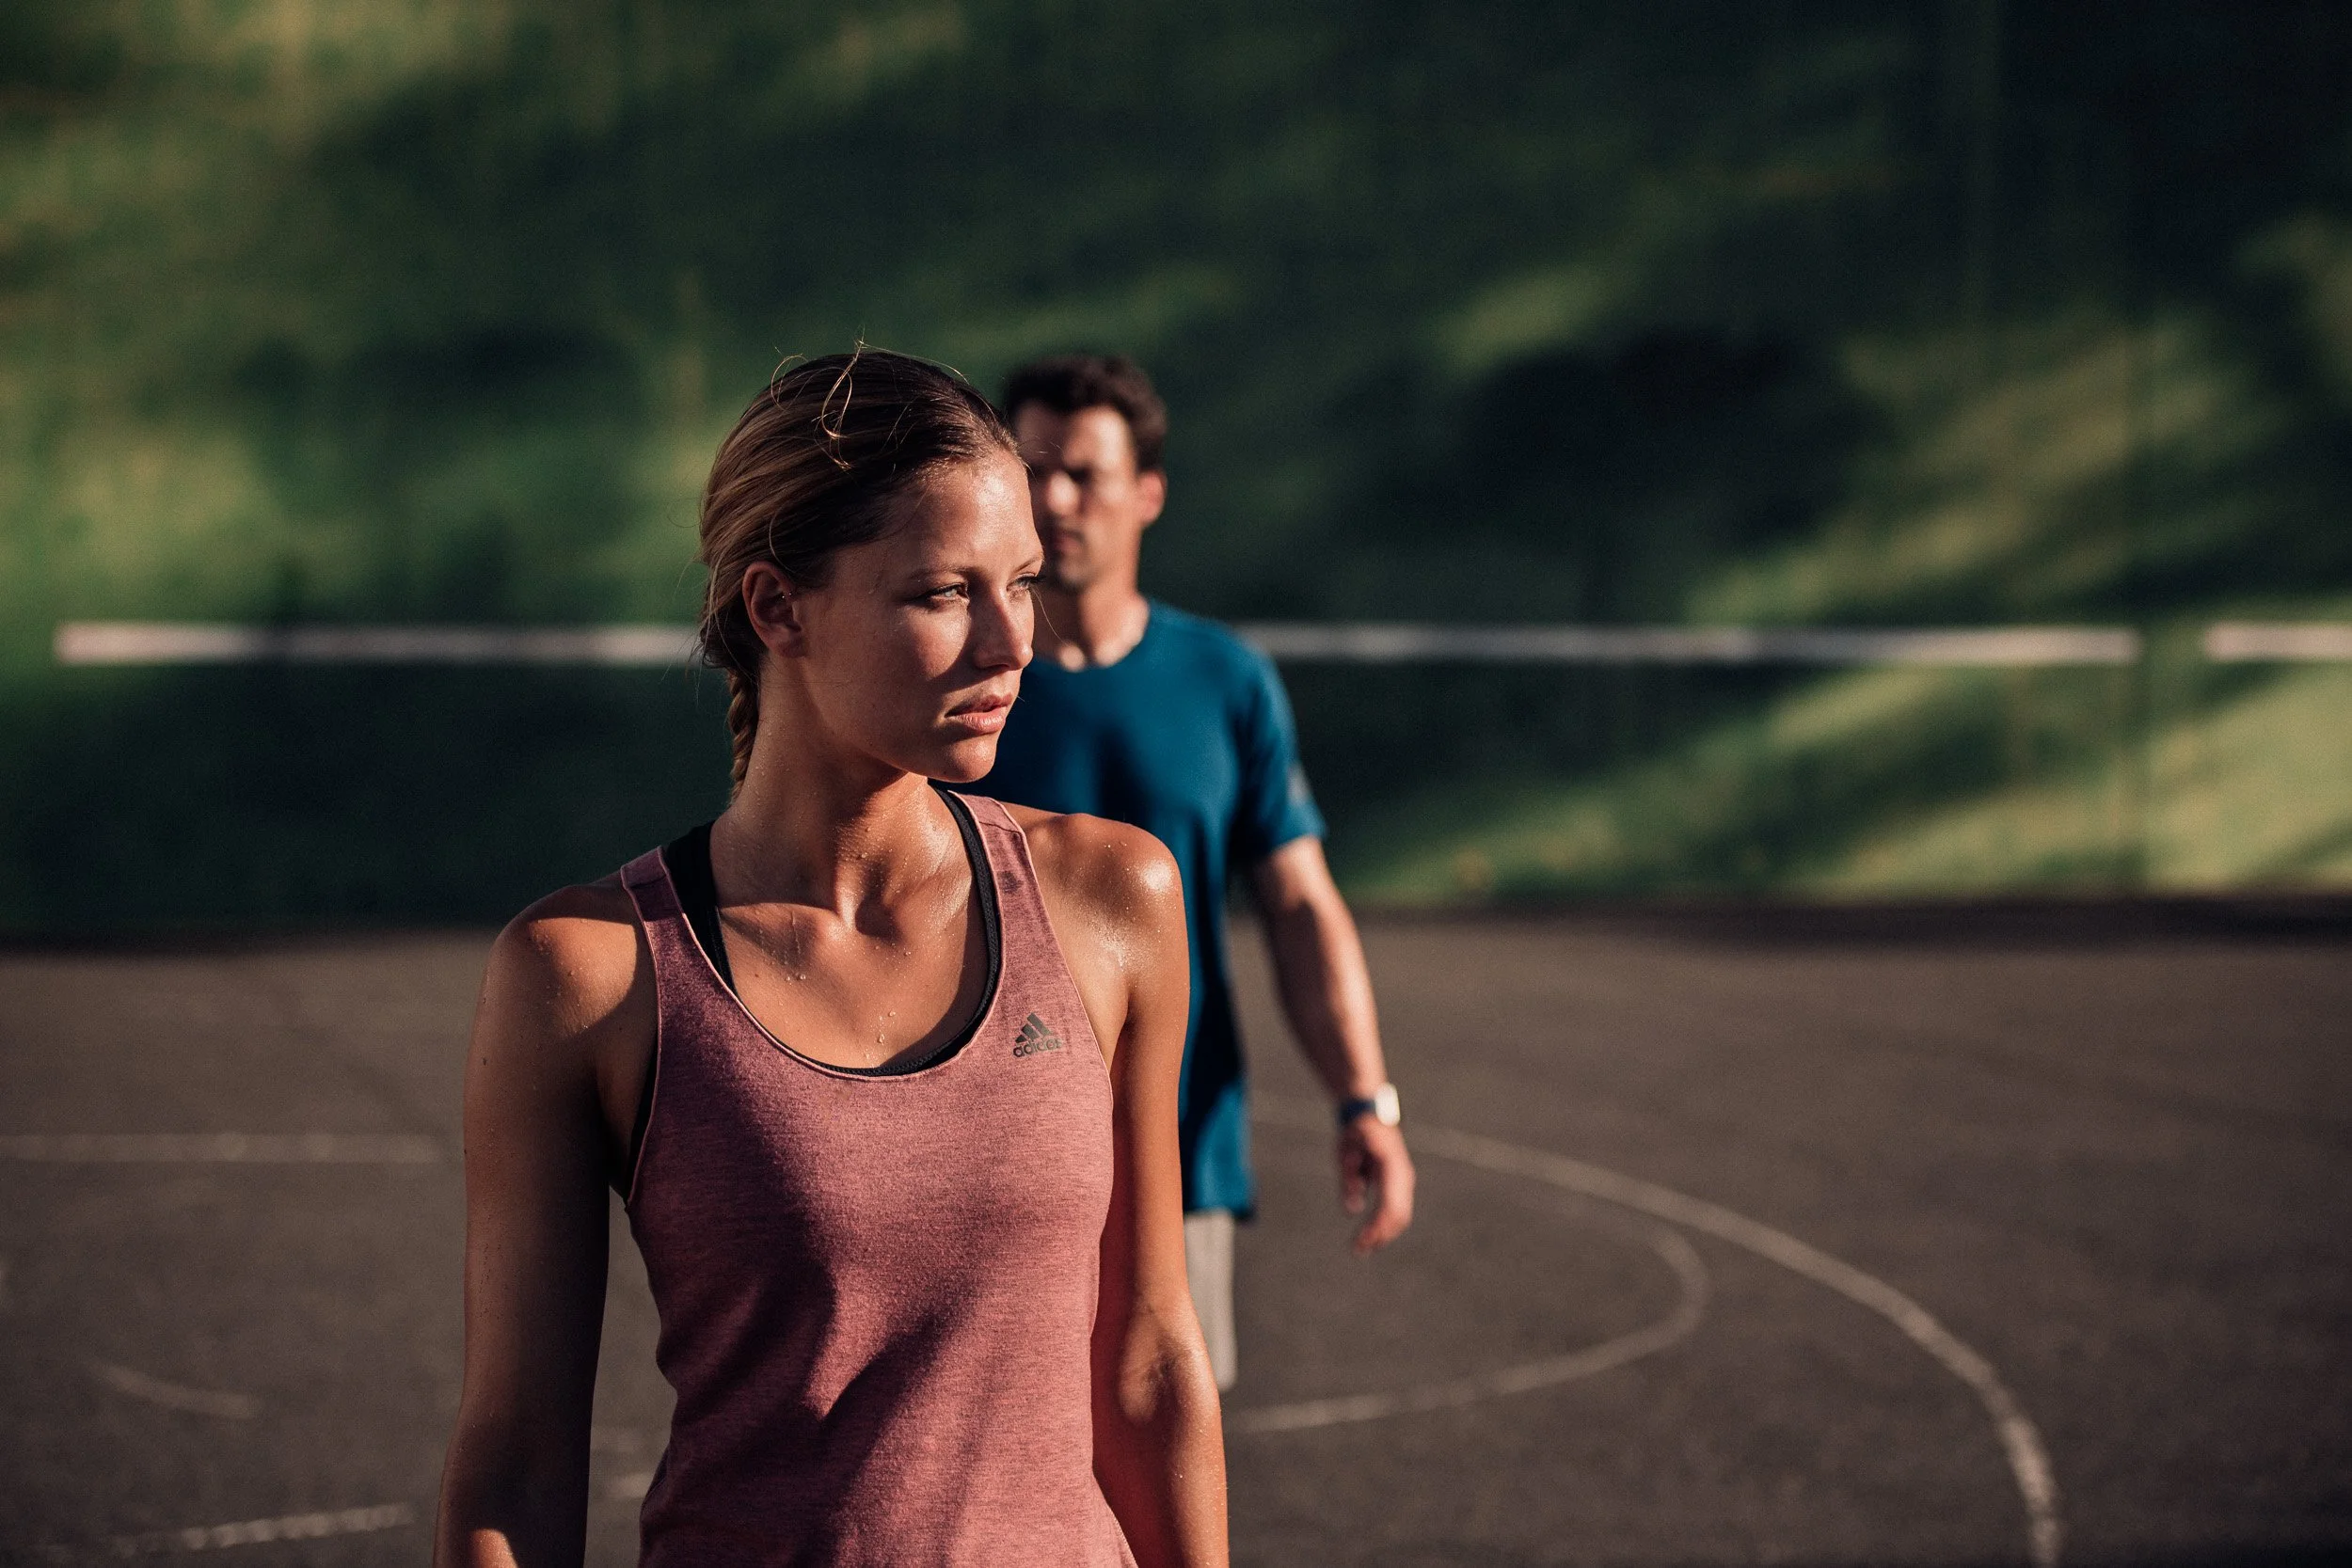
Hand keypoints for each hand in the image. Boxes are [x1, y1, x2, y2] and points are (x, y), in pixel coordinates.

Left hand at [1337, 1116, 1414, 1254]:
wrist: (1370, 1113)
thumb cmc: (1355, 1132)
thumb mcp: (1346, 1152)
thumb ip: (1349, 1178)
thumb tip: (1353, 1210)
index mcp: (1391, 1167)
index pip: (1389, 1207)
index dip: (1376, 1228)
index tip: (1361, 1243)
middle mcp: (1402, 1176)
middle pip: (1398, 1216)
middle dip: (1380, 1235)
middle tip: (1358, 1250)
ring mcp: (1403, 1180)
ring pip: (1400, 1215)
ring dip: (1383, 1233)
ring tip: (1362, 1247)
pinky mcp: (1398, 1183)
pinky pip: (1396, 1209)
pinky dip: (1384, 1224)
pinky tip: (1369, 1234)